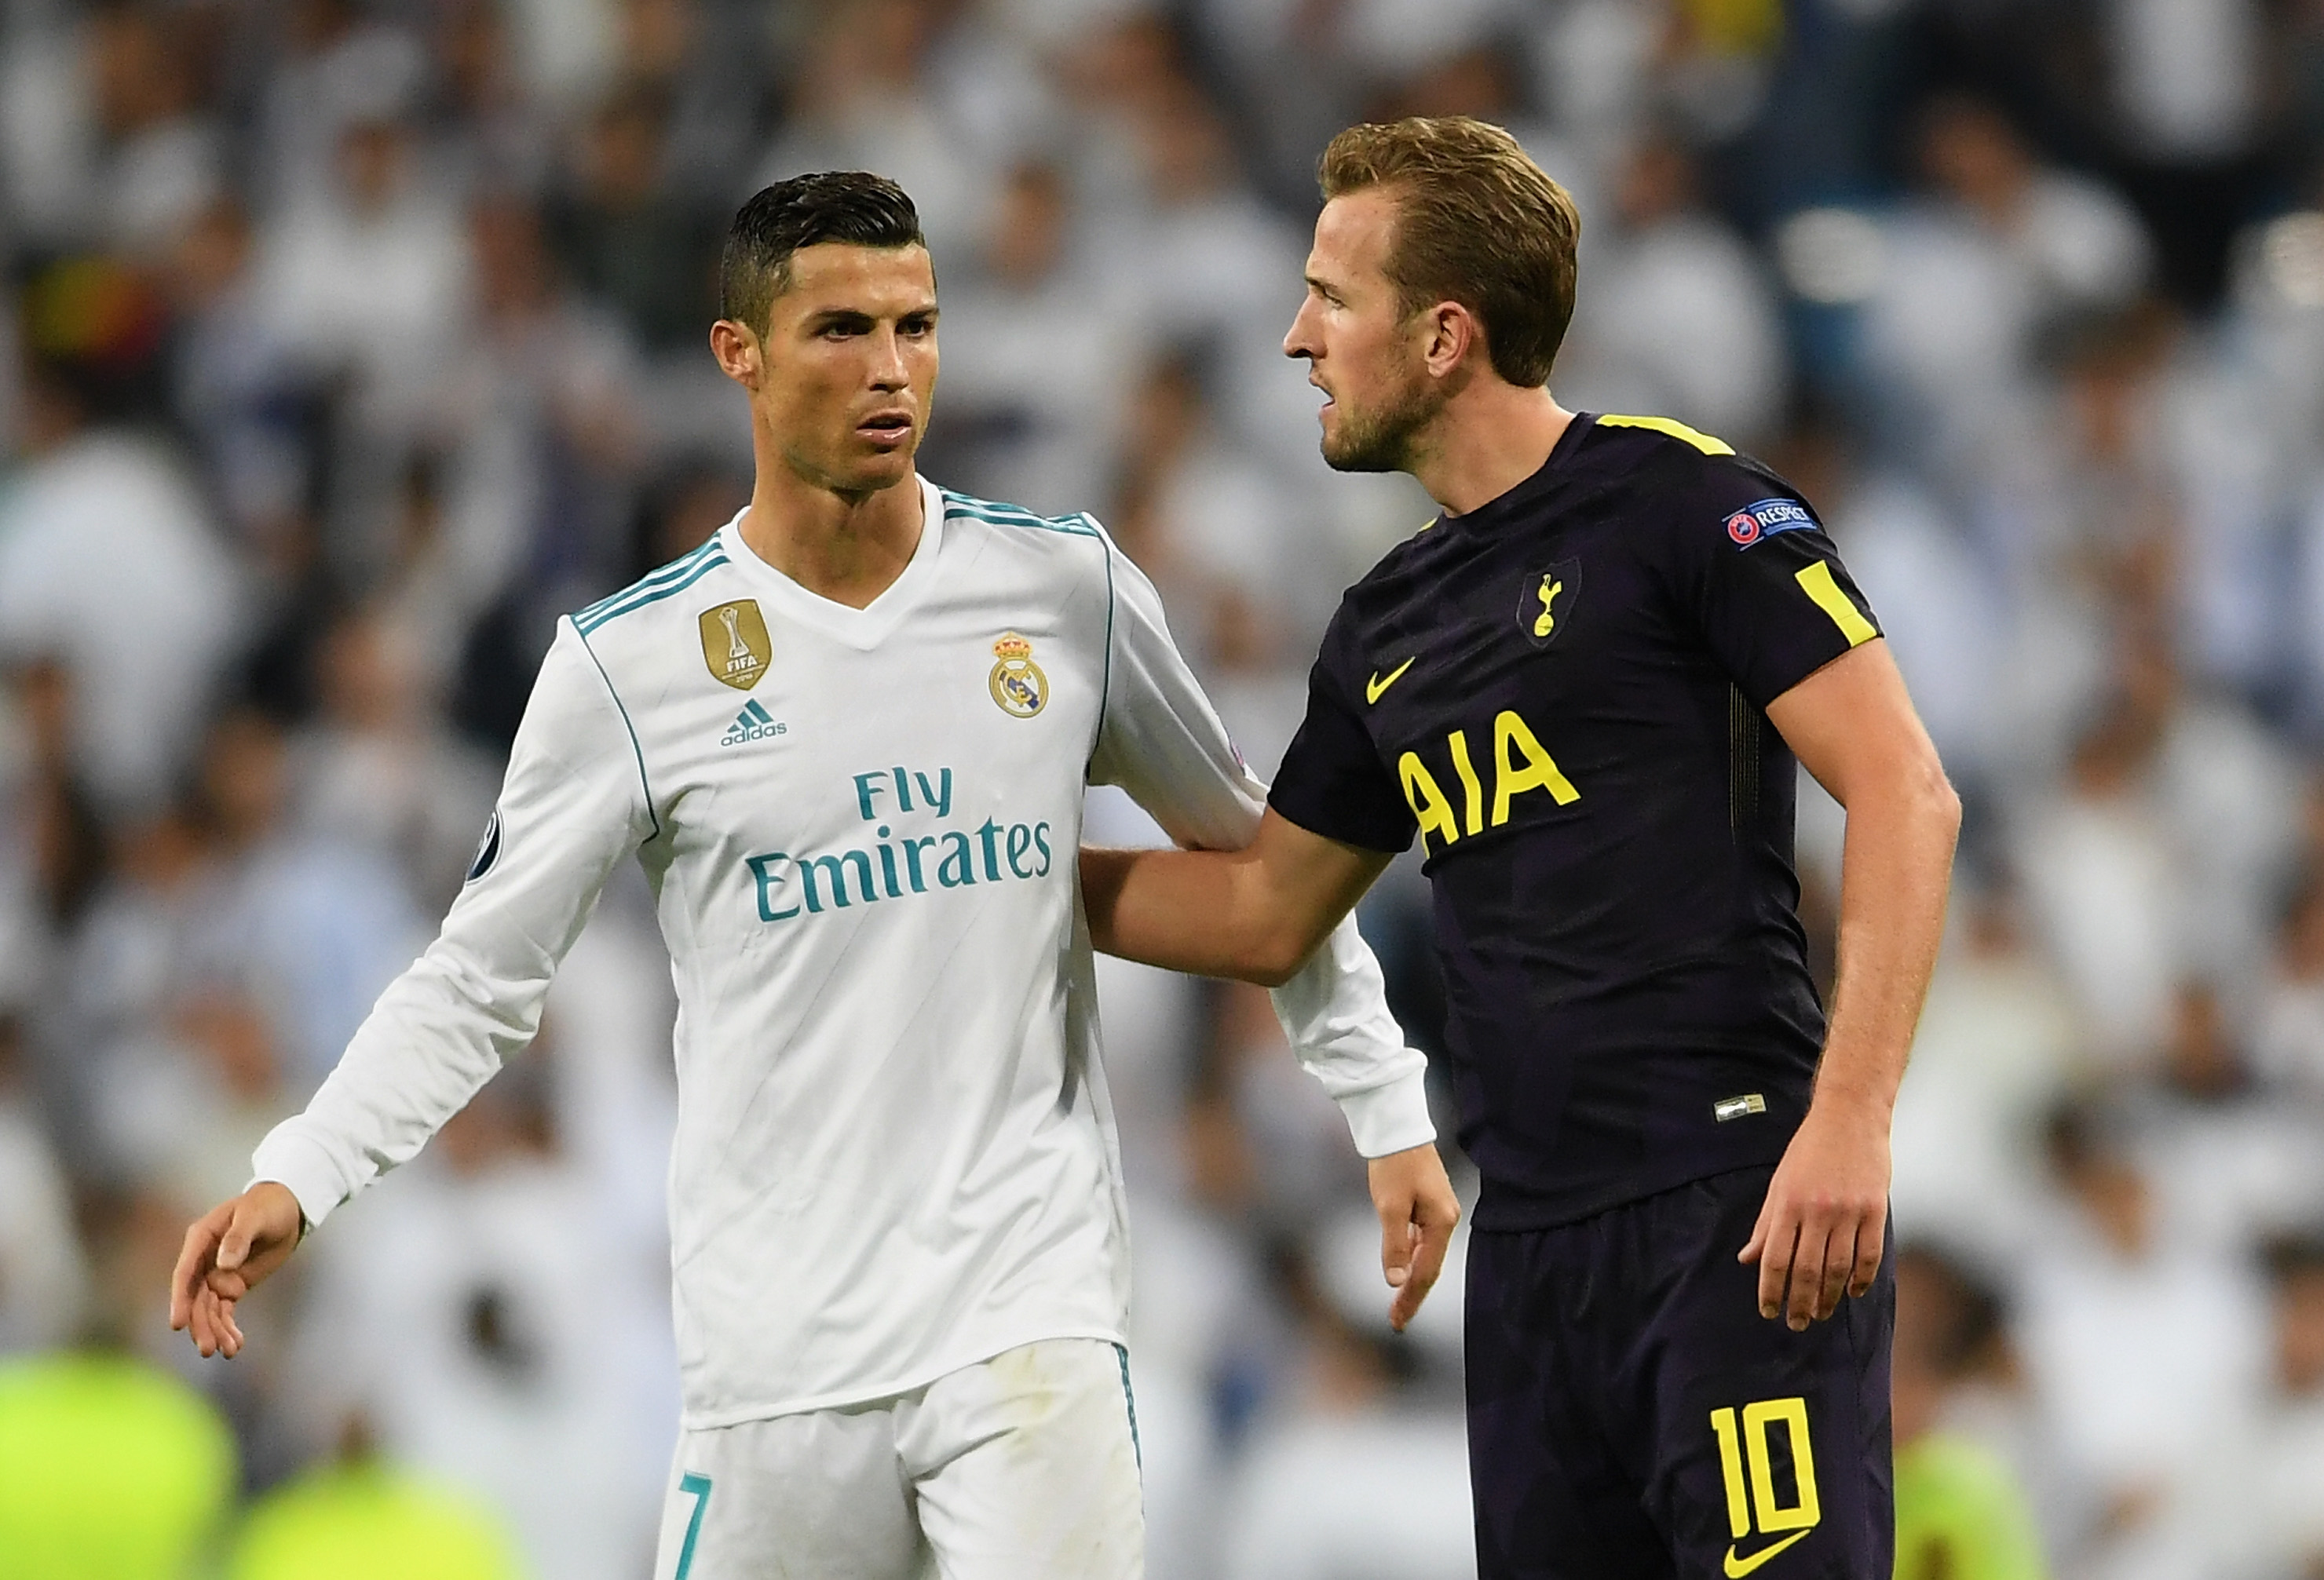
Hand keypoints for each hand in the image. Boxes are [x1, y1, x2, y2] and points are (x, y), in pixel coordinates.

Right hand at [168, 1182, 303, 1358]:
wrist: (287, 1209)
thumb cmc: (267, 1206)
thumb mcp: (254, 1216)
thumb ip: (239, 1238)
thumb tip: (224, 1265)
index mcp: (200, 1240)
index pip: (185, 1274)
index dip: (180, 1300)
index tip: (177, 1324)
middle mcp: (203, 1261)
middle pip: (195, 1299)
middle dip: (200, 1325)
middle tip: (207, 1349)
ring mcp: (216, 1275)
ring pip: (209, 1310)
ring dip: (215, 1331)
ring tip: (228, 1351)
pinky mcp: (232, 1286)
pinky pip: (225, 1311)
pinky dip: (228, 1327)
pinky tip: (236, 1345)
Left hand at [1368, 1143, 1459, 1331]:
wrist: (1397, 1129)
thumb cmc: (1393, 1165)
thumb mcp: (1389, 1206)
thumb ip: (1394, 1244)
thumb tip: (1396, 1280)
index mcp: (1441, 1222)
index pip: (1425, 1271)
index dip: (1410, 1298)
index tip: (1397, 1321)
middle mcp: (1445, 1219)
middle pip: (1429, 1267)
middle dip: (1412, 1295)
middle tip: (1397, 1321)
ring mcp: (1438, 1212)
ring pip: (1425, 1254)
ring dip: (1411, 1278)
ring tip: (1397, 1304)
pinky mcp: (1429, 1205)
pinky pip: (1422, 1240)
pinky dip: (1411, 1257)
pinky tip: (1401, 1267)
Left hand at [1738, 1098, 1888, 1329]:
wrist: (1850, 1117)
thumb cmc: (1809, 1151)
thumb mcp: (1779, 1183)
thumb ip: (1765, 1224)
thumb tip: (1747, 1259)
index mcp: (1788, 1203)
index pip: (1775, 1259)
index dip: (1770, 1290)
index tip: (1768, 1311)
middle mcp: (1817, 1210)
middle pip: (1806, 1270)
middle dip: (1799, 1303)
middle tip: (1796, 1323)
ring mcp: (1848, 1211)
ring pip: (1838, 1269)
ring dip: (1829, 1297)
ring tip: (1820, 1314)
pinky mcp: (1875, 1210)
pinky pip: (1869, 1255)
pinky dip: (1862, 1279)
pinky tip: (1854, 1293)